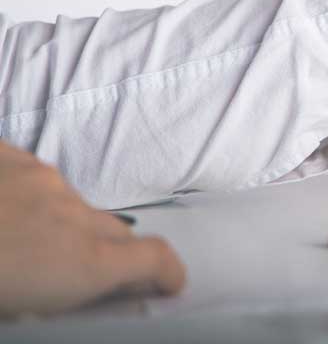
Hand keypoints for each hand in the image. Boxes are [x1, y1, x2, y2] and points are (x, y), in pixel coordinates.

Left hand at [0, 142, 184, 317]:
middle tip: (71, 274)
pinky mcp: (13, 157)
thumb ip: (74, 295)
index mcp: (83, 263)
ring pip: (73, 204)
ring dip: (58, 223)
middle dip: (106, 250)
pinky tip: (3, 210)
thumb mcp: (29, 312)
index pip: (154, 258)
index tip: (169, 284)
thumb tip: (95, 293)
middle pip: (115, 231)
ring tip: (17, 241)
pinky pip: (37, 177)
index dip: (167, 273)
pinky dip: (28, 195)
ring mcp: (43, 180)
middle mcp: (74, 214)